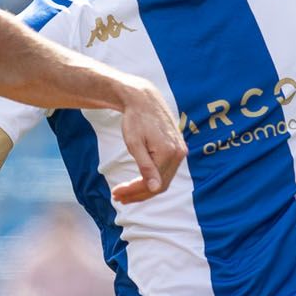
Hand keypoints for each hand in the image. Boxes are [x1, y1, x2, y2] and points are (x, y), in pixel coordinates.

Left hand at [110, 78, 186, 203]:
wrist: (144, 98)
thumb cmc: (135, 119)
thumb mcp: (135, 144)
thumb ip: (145, 167)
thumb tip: (155, 188)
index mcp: (169, 153)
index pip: (152, 184)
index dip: (134, 192)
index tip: (115, 194)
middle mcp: (179, 154)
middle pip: (160, 185)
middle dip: (137, 194)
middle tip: (117, 196)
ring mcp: (180, 151)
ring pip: (163, 179)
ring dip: (144, 188)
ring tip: (124, 192)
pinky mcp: (177, 149)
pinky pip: (165, 170)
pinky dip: (152, 178)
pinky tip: (138, 181)